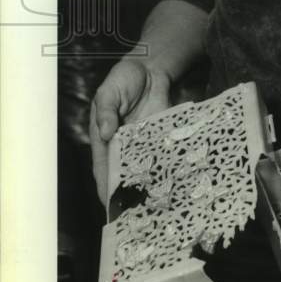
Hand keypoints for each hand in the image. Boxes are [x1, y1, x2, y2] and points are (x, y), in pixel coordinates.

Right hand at [89, 57, 170, 205]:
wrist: (152, 67)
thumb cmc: (124, 79)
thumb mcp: (109, 91)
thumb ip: (106, 111)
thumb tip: (106, 132)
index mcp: (105, 138)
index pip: (103, 168)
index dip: (105, 187)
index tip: (110, 206)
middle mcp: (124, 146)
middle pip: (124, 174)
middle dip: (129, 194)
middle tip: (136, 214)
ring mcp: (144, 143)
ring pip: (145, 169)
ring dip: (150, 185)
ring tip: (157, 206)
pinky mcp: (162, 137)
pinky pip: (164, 156)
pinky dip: (168, 168)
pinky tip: (176, 183)